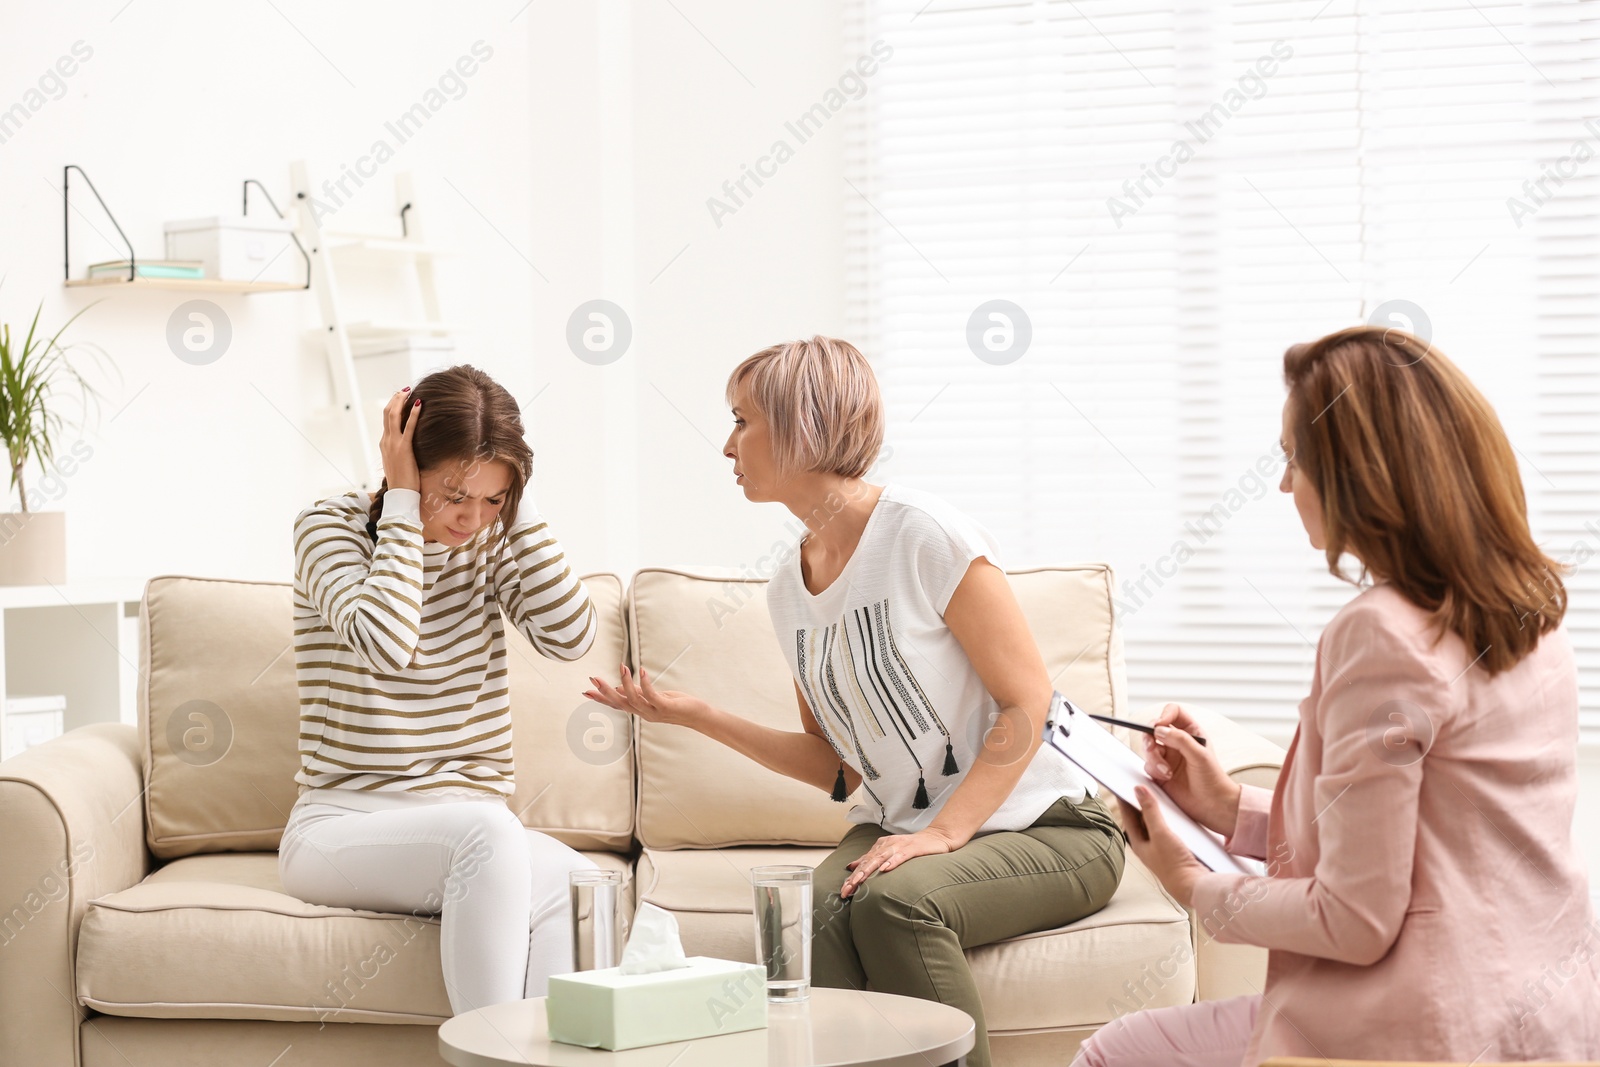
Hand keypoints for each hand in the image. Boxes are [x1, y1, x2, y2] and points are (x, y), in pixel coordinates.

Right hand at [380, 389, 421, 492]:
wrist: (400, 494)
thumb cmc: (403, 481)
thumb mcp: (398, 463)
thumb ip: (400, 452)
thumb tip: (408, 448)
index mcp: (384, 444)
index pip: (386, 420)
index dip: (393, 407)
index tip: (400, 398)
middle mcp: (386, 441)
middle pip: (387, 414)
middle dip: (395, 399)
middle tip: (404, 390)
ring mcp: (393, 444)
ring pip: (393, 416)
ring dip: (400, 401)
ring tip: (409, 391)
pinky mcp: (403, 449)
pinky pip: (408, 427)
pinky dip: (413, 413)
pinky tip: (419, 404)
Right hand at [583, 665, 709, 728]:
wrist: (697, 716)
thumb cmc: (677, 705)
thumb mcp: (654, 698)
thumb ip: (638, 693)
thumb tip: (619, 689)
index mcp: (639, 709)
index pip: (616, 704)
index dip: (601, 699)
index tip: (585, 692)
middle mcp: (644, 713)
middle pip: (620, 703)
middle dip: (606, 692)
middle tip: (594, 679)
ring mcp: (654, 711)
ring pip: (634, 699)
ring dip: (626, 682)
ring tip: (621, 667)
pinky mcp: (665, 707)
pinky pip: (652, 696)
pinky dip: (645, 684)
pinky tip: (642, 671)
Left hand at [839, 830, 953, 899]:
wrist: (937, 836)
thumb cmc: (913, 847)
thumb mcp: (889, 853)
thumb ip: (871, 859)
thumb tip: (851, 866)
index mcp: (880, 847)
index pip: (863, 864)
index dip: (852, 877)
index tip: (843, 891)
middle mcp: (887, 845)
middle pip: (868, 862)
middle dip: (855, 877)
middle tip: (845, 891)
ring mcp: (899, 846)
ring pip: (880, 859)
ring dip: (867, 871)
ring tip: (857, 882)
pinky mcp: (912, 848)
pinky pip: (900, 856)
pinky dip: (892, 862)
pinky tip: (885, 870)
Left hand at [1117, 785, 1206, 907]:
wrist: (1194, 885)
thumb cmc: (1174, 864)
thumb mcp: (1161, 833)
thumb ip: (1150, 811)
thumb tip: (1138, 790)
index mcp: (1138, 842)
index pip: (1127, 815)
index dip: (1124, 799)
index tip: (1121, 783)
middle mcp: (1147, 845)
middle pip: (1140, 819)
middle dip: (1139, 803)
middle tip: (1140, 785)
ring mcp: (1160, 848)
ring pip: (1154, 824)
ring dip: (1155, 810)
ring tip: (1157, 795)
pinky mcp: (1174, 850)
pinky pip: (1167, 829)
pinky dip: (1168, 819)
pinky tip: (1175, 813)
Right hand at [1143, 703, 1240, 837]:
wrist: (1212, 806)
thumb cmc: (1213, 780)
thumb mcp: (1200, 756)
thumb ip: (1180, 740)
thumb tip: (1158, 730)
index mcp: (1191, 732)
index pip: (1173, 712)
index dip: (1164, 715)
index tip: (1158, 726)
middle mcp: (1177, 742)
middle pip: (1154, 728)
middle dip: (1150, 737)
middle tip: (1152, 746)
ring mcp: (1167, 756)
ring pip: (1148, 747)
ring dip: (1154, 758)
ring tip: (1167, 771)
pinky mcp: (1159, 771)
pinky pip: (1147, 764)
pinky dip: (1154, 770)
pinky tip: (1167, 777)